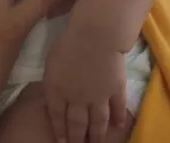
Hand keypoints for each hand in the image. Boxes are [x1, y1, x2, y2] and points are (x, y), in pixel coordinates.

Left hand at [43, 27, 128, 142]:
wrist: (96, 37)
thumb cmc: (69, 43)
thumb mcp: (51, 63)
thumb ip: (51, 83)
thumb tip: (50, 99)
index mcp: (58, 90)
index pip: (58, 116)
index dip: (60, 130)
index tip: (62, 142)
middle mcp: (78, 99)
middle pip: (77, 124)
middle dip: (77, 138)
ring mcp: (99, 97)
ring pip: (98, 122)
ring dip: (97, 136)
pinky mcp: (116, 90)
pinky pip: (118, 108)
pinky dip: (118, 118)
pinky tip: (119, 126)